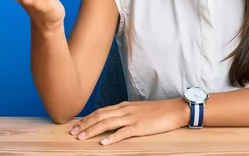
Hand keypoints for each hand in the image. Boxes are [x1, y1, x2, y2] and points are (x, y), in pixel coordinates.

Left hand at [69, 99, 189, 144]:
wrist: (175, 109)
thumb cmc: (158, 111)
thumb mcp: (139, 109)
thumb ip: (126, 113)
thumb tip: (115, 119)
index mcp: (125, 106)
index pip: (101, 110)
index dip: (88, 118)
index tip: (77, 124)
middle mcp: (125, 110)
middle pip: (100, 115)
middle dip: (85, 124)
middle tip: (73, 132)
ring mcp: (132, 118)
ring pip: (107, 123)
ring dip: (92, 130)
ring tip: (82, 137)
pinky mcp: (139, 127)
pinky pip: (123, 132)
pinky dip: (112, 137)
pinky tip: (103, 142)